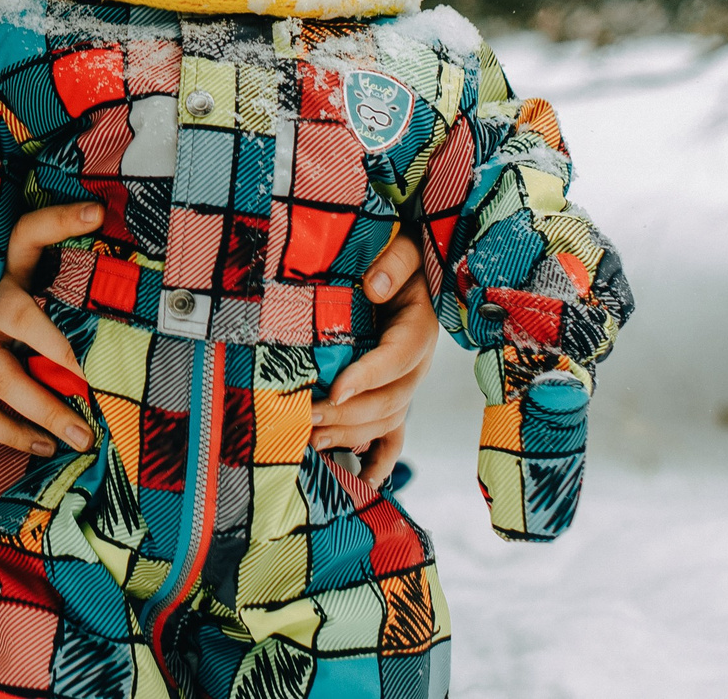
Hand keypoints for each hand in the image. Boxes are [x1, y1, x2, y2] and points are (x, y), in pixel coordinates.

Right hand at [0, 202, 99, 456]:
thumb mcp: (7, 283)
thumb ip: (50, 284)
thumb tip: (113, 288)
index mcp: (2, 275)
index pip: (27, 236)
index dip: (59, 221)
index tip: (95, 213)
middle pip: (20, 318)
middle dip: (59, 351)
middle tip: (95, 379)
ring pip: (3, 377)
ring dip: (44, 409)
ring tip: (82, 435)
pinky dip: (13, 432)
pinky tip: (45, 446)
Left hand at [310, 231, 436, 483]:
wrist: (410, 269)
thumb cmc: (400, 257)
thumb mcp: (406, 248)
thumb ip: (395, 261)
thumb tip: (374, 287)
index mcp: (419, 328)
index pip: (397, 357)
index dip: (369, 376)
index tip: (336, 388)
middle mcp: (416, 364)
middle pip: (391, 400)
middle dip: (349, 413)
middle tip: (308, 416)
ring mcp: (407, 385)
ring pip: (388, 422)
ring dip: (353, 435)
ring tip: (313, 439)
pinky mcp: (396, 396)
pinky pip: (394, 437)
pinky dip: (380, 460)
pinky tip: (362, 480)